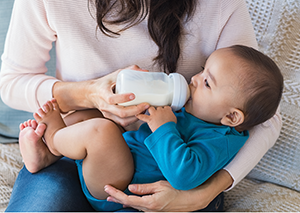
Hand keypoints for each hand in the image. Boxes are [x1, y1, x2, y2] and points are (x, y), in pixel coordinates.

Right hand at [53, 65, 149, 126]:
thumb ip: (129, 71)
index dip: (123, 98)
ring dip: (135, 117)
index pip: (112, 99)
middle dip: (135, 110)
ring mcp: (107, 113)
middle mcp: (105, 105)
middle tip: (146, 105)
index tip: (134, 95)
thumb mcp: (114, 75)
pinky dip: (132, 120)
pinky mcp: (111, 118)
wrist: (91, 94)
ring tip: (145, 110)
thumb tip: (145, 72)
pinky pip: (122, 123)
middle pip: (120, 112)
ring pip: (122, 120)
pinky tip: (140, 114)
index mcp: (103, 93)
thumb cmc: (104, 83)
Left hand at [104, 170, 232, 211]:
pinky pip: (141, 208)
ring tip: (114, 197)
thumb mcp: (160, 186)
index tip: (107, 188)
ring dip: (123, 201)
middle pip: (128, 204)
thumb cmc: (178, 190)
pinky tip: (129, 201)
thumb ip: (144, 188)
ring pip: (134, 207)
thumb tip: (131, 187)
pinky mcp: (156, 211)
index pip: (127, 199)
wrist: (192, 200)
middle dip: (116, 198)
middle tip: (106, 194)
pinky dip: (133, 203)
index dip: (116, 194)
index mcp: (149, 203)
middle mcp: (149, 210)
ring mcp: (153, 212)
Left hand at [136, 106, 176, 131]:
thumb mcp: (174, 119)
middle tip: (157, 113)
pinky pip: (143, 117)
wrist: (167, 130)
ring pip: (151, 108)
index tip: (164, 111)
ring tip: (150, 112)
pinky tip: (137, 115)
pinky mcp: (150, 119)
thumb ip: (171, 115)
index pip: (165, 107)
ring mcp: (154, 114)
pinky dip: (140, 116)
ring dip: (150, 110)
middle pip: (158, 107)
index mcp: (167, 110)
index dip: (164, 109)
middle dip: (157, 110)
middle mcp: (160, 111)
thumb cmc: (171, 126)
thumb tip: (170, 117)